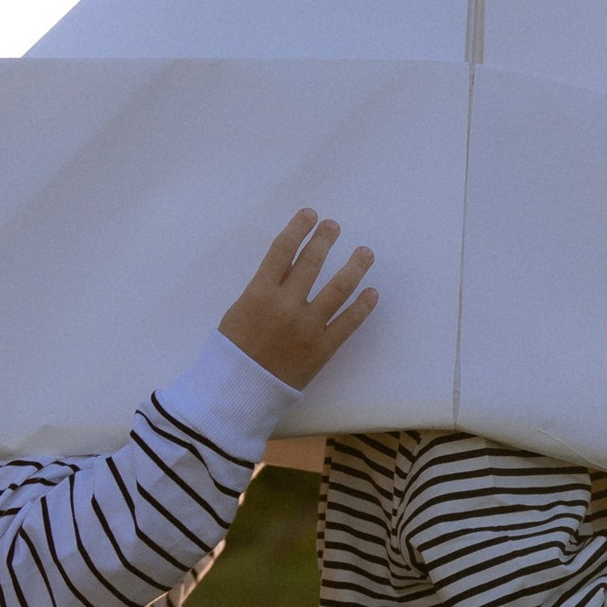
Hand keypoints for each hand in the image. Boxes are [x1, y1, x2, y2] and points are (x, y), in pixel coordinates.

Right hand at [219, 209, 378, 388]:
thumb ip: (265, 287)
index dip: (298, 230)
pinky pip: (348, 324)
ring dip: (354, 267)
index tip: (310, 215)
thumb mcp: (240, 310)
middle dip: (324, 240)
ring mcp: (307, 327)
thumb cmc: (233, 350)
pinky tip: (373, 293)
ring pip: (338, 289)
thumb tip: (293, 263)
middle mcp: (285, 305)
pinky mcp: (322, 349)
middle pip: (311, 264)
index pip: (282, 251)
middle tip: (335, 226)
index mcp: (259, 293)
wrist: (239, 391)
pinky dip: (363, 307)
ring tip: (365, 252)